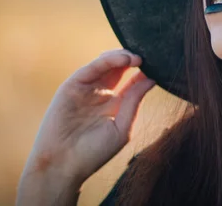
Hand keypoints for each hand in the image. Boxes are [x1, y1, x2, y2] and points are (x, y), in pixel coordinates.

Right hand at [20, 49, 155, 187]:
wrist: (62, 165)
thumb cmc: (93, 153)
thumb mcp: (121, 128)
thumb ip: (133, 103)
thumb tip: (151, 80)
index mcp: (115, 104)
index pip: (133, 81)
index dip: (145, 72)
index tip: (160, 65)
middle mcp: (101, 93)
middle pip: (120, 68)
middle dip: (134, 59)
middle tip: (150, 57)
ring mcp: (87, 88)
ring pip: (107, 63)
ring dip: (123, 56)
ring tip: (137, 58)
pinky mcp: (73, 85)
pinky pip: (92, 67)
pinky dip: (108, 60)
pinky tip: (124, 60)